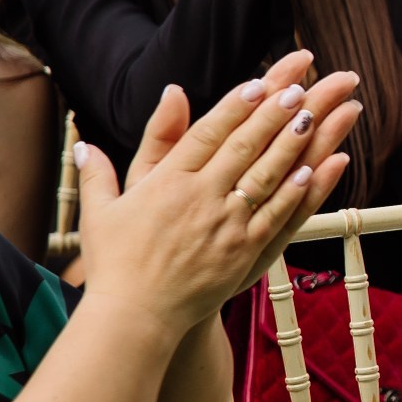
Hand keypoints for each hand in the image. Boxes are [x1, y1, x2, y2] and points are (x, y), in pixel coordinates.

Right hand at [74, 50, 362, 333]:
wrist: (133, 319)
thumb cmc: (114, 266)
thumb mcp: (99, 213)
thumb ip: (98, 173)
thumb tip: (84, 140)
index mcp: (166, 184)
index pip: (205, 135)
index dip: (234, 107)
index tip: (257, 82)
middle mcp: (199, 199)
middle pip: (242, 147)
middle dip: (272, 114)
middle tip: (298, 85)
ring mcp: (226, 226)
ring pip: (266, 176)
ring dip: (291, 143)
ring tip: (314, 113)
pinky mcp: (244, 253)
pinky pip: (277, 216)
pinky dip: (297, 191)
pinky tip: (316, 168)